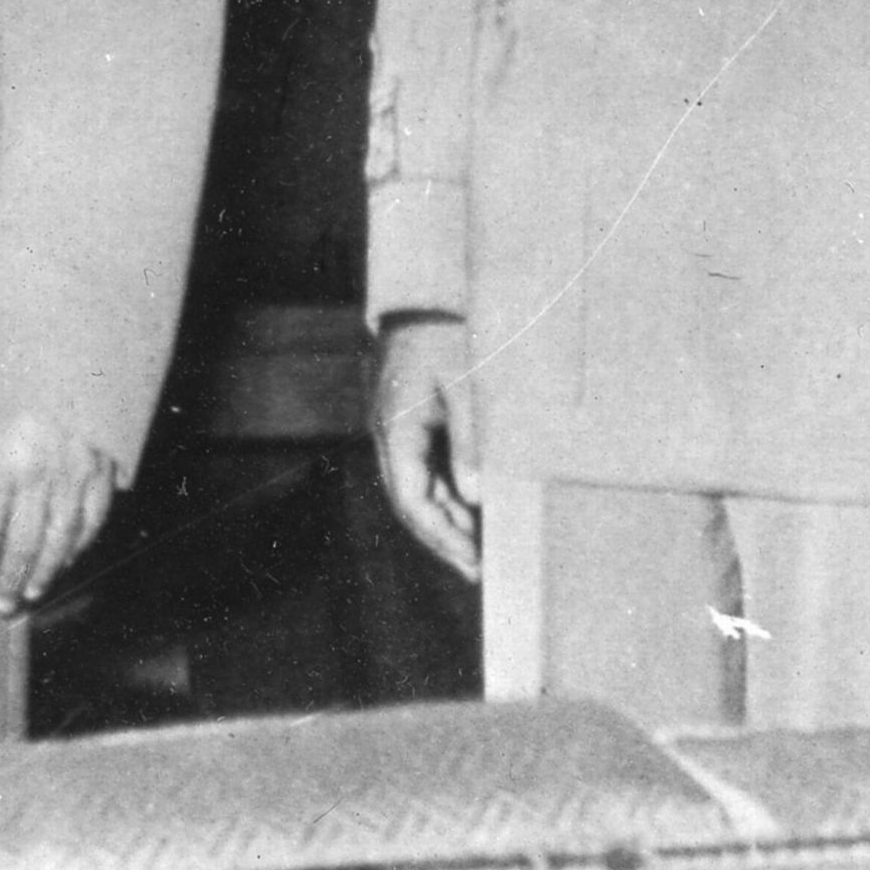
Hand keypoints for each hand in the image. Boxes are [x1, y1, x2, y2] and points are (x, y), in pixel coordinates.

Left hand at [0, 402, 120, 612]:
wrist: (70, 348)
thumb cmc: (13, 382)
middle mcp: (38, 476)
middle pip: (21, 546)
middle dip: (8, 582)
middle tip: (0, 608)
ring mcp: (75, 475)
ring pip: (59, 541)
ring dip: (43, 573)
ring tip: (29, 595)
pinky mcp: (105, 470)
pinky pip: (91, 520)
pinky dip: (77, 546)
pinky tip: (64, 561)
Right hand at [371, 314, 482, 575]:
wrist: (424, 298)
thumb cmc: (448, 336)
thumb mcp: (468, 387)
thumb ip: (470, 442)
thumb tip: (474, 498)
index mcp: (397, 429)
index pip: (411, 500)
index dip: (441, 536)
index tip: (472, 562)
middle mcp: (390, 436)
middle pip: (410, 502)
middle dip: (443, 539)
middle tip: (478, 571)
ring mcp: (398, 431)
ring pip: (416, 489)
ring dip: (445, 520)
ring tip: (478, 549)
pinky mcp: (411, 423)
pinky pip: (424, 470)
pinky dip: (446, 495)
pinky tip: (471, 511)